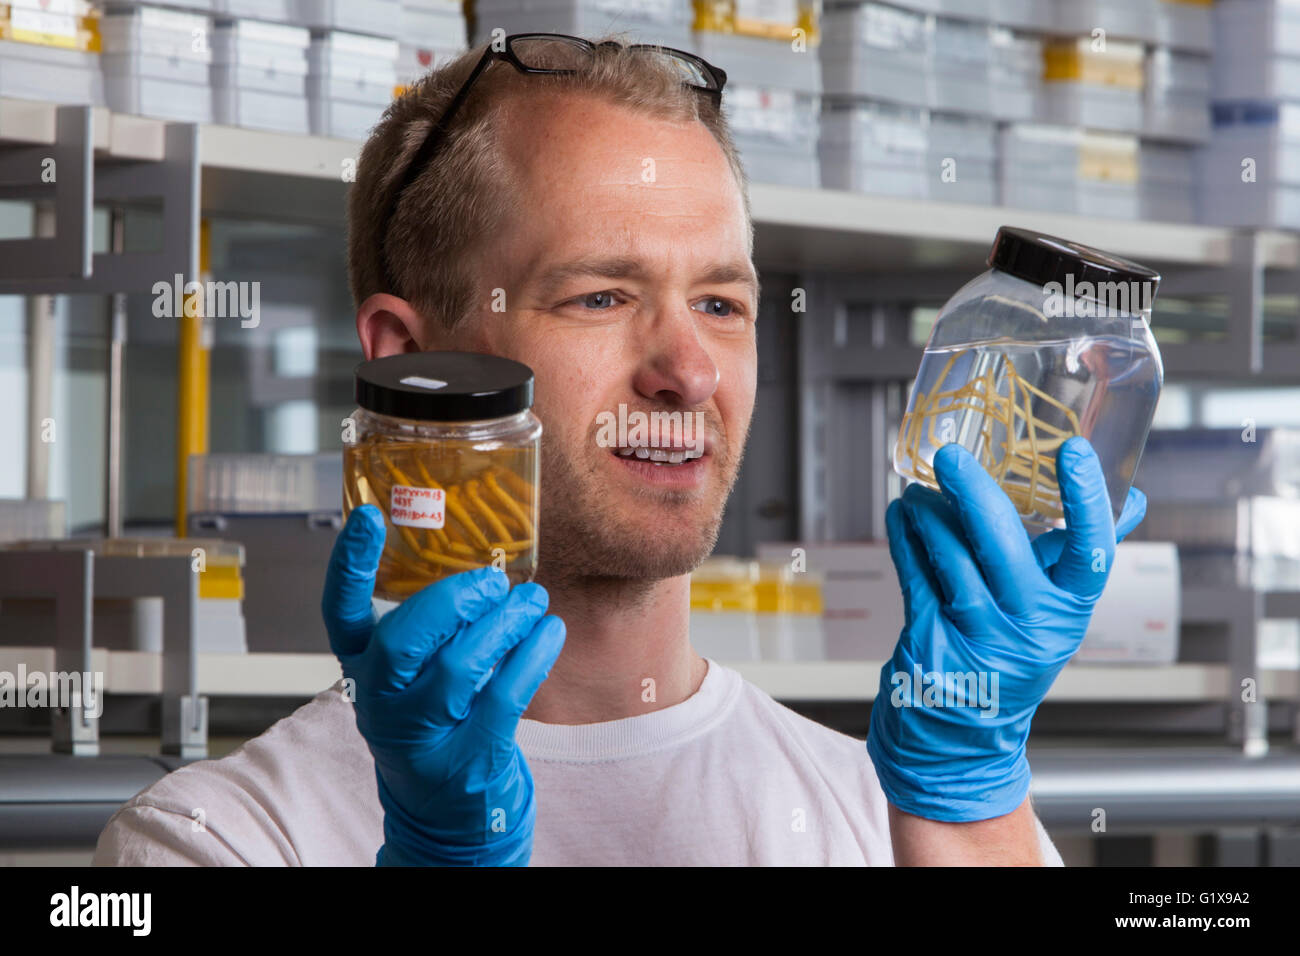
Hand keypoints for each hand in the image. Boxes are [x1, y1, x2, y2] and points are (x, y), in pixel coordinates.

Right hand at [322, 504, 565, 864]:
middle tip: (491, 580)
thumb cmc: (436, 727)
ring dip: (505, 625)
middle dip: (451, 601)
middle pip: (402, 642)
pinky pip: (504, 697)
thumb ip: (433, 629)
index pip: (341, 614)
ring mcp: (423, 737)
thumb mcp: (416, 678)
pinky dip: (532, 657)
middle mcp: (381, 704)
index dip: (350, 565)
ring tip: (532, 600)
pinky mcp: (469, 759)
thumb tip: (482, 566)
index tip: (369, 517)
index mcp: (363, 672)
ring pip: (459, 669)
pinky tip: (550, 632)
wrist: (446, 820)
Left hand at [866, 437, 1145, 821]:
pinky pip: (914, 576)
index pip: (1092, 553)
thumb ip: (1081, 555)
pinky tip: (901, 516)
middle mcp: (1027, 627)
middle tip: (951, 457)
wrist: (963, 739)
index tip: (1075, 452)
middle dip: (973, 493)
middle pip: (1003, 547)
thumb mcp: (1057, 613)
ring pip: (949, 557)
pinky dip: (905, 538)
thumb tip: (1131, 497)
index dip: (1086, 501)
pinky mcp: (928, 642)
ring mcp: (976, 637)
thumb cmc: (1014, 654)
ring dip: (928, 513)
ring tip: (919, 489)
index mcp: (1068, 612)